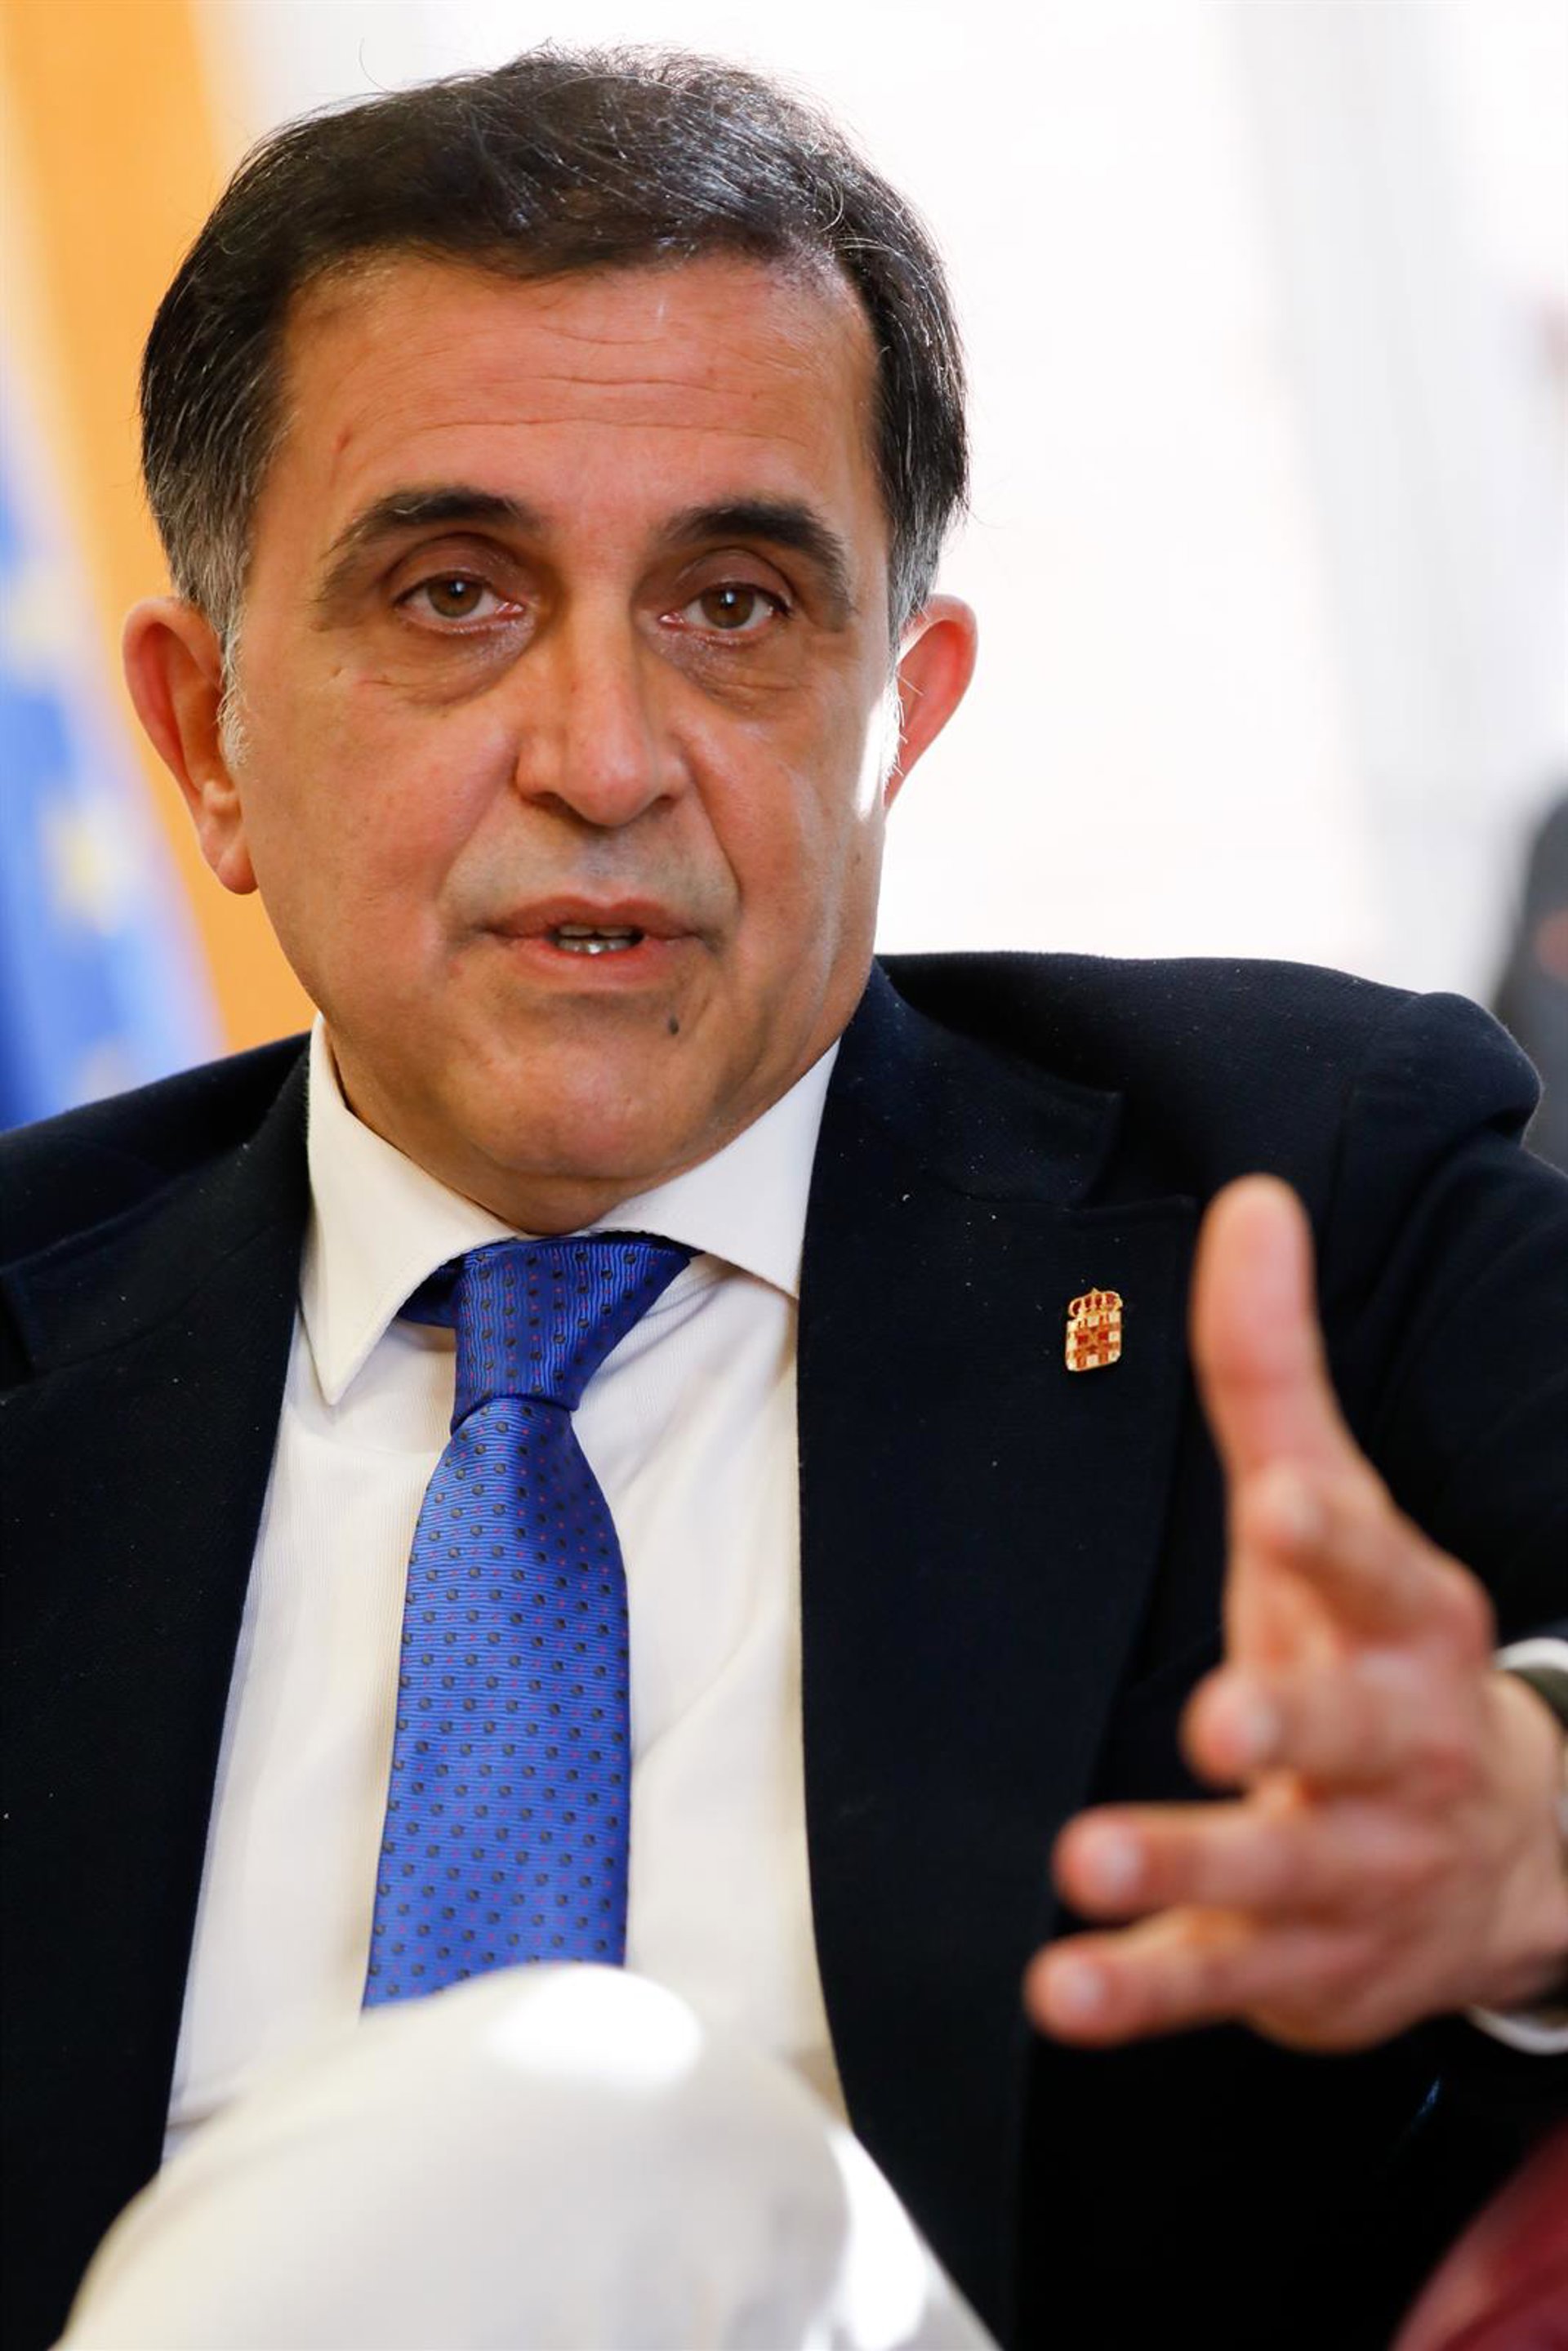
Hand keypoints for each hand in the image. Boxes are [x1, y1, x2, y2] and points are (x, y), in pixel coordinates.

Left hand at [1025, 1176, 1567, 2051]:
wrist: (1501, 1859)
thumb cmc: (1383, 1649)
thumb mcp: (1336, 1506)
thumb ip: (1275, 1368)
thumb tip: (1252, 1200)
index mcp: (1407, 1620)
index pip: (1378, 1567)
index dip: (1334, 1539)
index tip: (1283, 1502)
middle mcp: (1398, 1746)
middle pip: (1357, 1733)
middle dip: (1299, 1724)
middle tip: (1225, 1720)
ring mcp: (1351, 1863)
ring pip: (1282, 1872)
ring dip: (1192, 1864)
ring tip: (1092, 1855)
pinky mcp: (1293, 1963)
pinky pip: (1216, 1982)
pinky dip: (1144, 1991)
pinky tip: (1061, 1988)